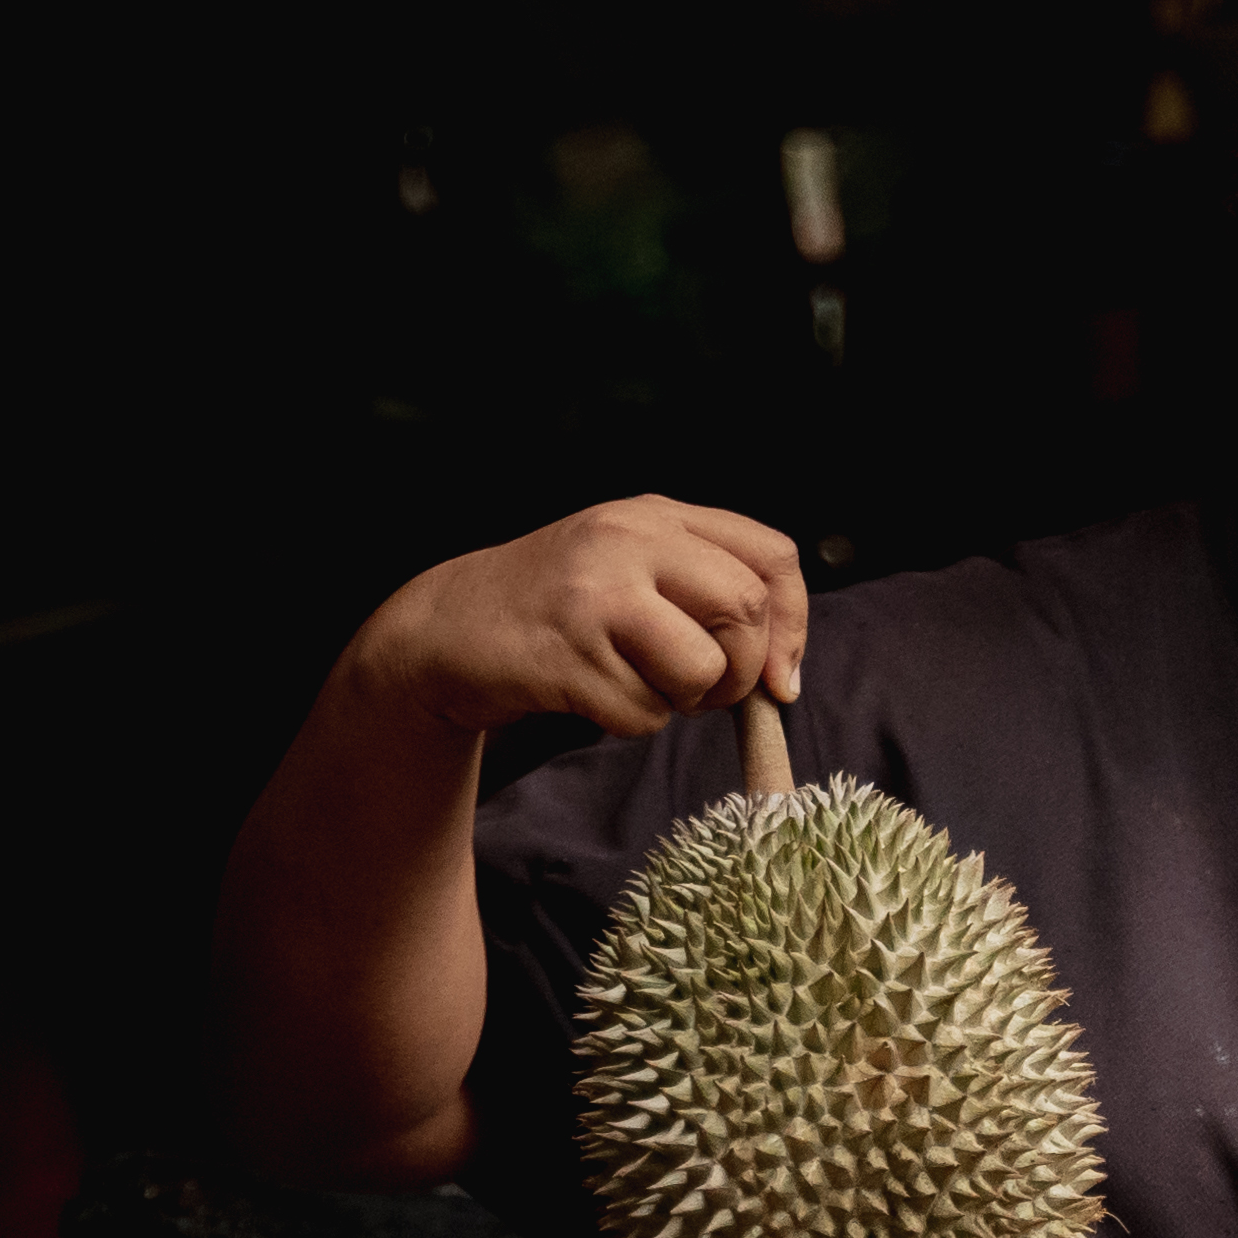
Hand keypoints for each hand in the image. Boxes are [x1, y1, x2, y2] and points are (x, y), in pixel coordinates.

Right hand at [350, 495, 809, 738]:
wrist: (444, 628)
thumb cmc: (555, 608)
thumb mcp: (630, 567)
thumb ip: (702, 590)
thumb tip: (782, 673)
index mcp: (656, 515)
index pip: (772, 556)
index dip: (793, 623)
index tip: (778, 677)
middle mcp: (629, 541)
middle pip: (745, 609)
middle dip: (740, 671)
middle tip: (704, 693)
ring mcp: (595, 593)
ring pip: (701, 668)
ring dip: (685, 702)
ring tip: (640, 686)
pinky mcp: (565, 653)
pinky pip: (643, 712)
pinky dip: (630, 721)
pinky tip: (591, 696)